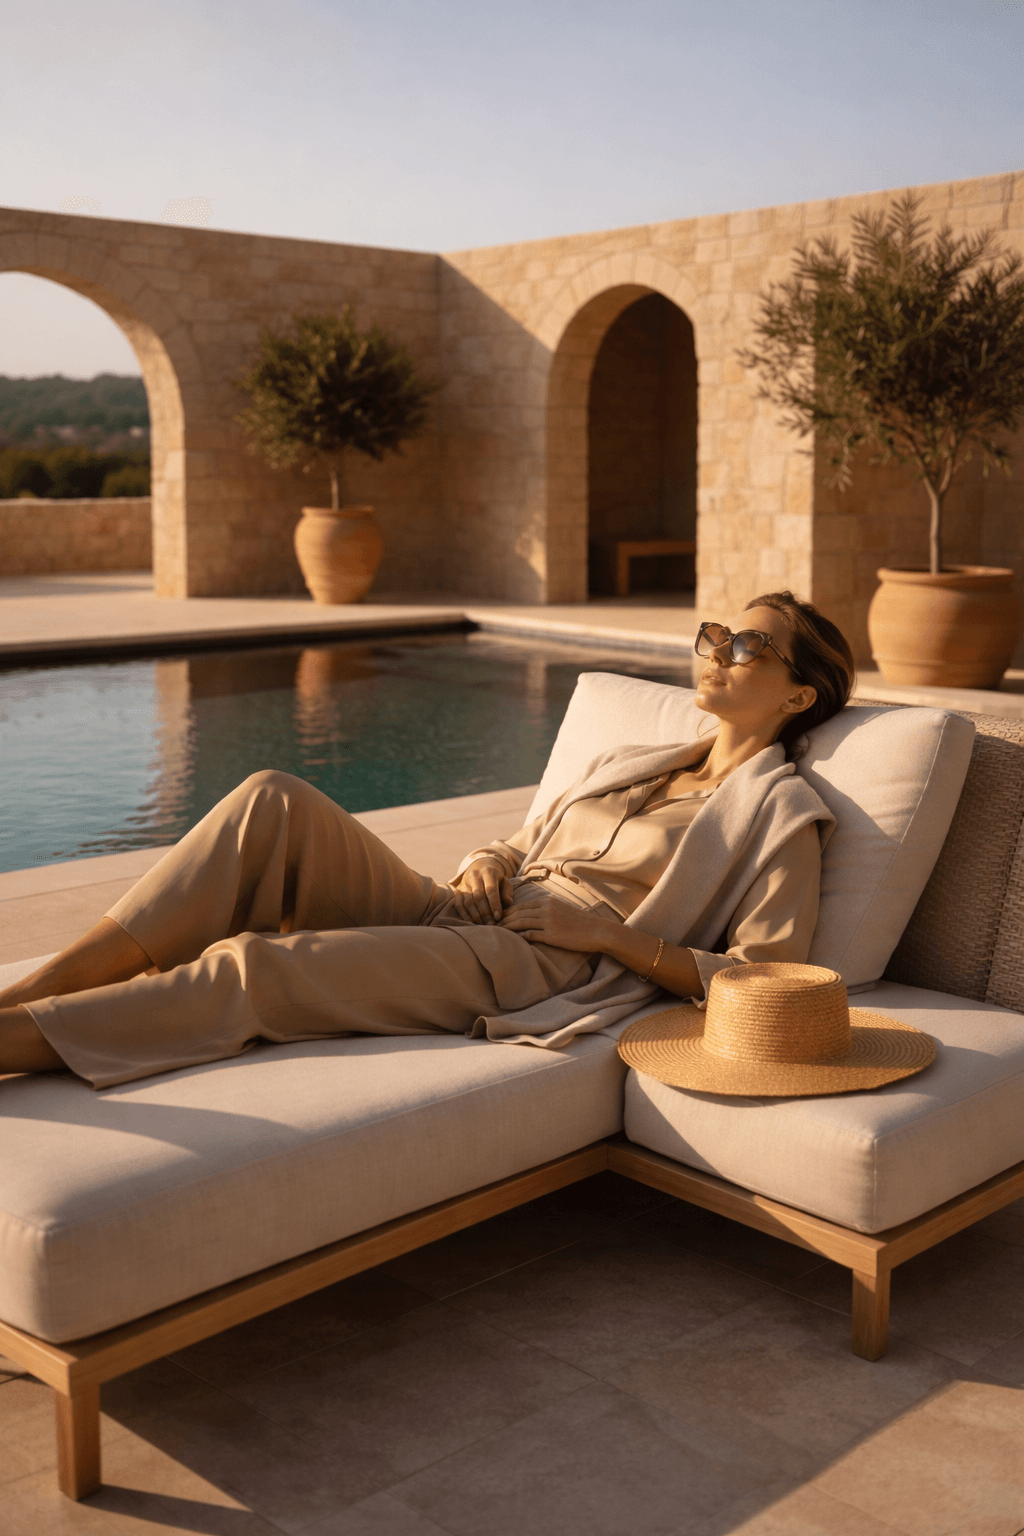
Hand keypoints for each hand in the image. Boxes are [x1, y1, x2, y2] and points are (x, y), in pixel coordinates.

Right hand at [448, 858, 512, 923]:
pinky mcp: (457, 890)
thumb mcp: (505, 883)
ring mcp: (464, 883)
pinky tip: (473, 922)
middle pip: (478, 897)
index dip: (494, 904)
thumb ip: (508, 893)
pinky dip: (465, 915)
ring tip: (484, 924)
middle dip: (485, 912)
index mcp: (488, 872)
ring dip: (476, 915)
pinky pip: (459, 905)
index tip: (498, 917)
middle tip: (491, 923)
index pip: (490, 890)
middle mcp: (474, 876)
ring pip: (468, 902)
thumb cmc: (496, 880)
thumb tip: (507, 902)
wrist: (480, 870)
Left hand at [499, 890, 614, 952]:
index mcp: (547, 901)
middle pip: (517, 913)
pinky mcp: (552, 935)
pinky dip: (519, 936)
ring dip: (506, 928)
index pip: (521, 906)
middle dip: (502, 920)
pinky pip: (530, 935)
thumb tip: (530, 914)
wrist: (596, 931)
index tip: (498, 919)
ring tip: (496, 933)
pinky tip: (511, 940)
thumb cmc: (579, 922)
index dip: (507, 912)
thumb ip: (546, 909)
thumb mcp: (561, 909)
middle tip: (491, 926)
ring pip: (521, 922)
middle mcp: (546, 909)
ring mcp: (548, 921)